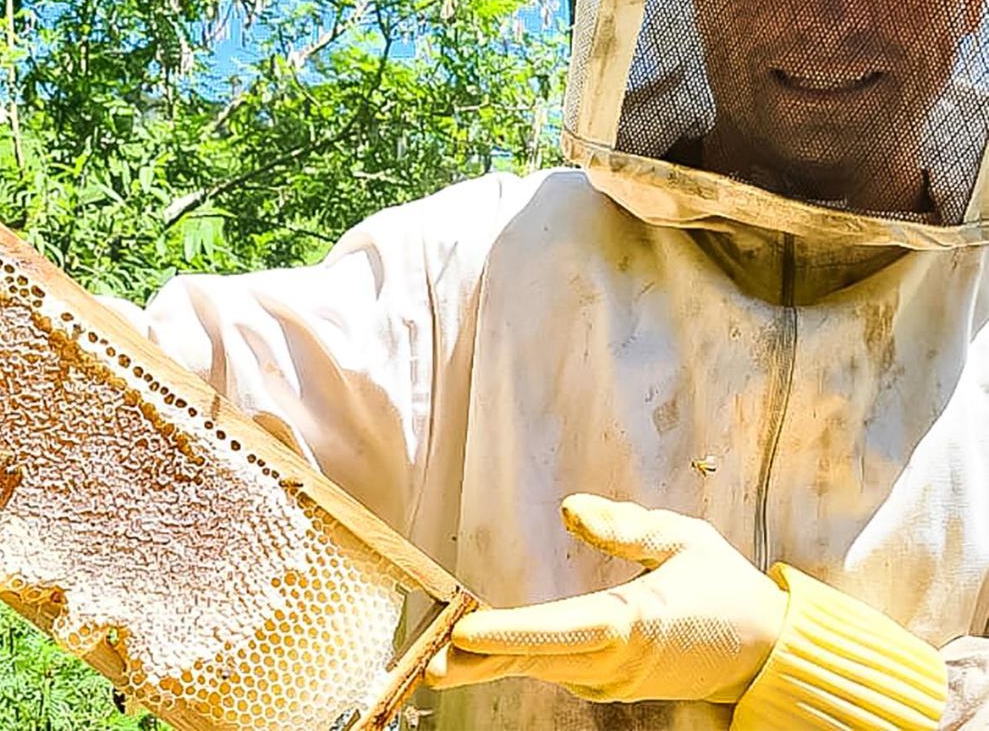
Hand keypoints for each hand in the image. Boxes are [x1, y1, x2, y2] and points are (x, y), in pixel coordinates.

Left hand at [425, 494, 787, 702]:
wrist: (768, 653)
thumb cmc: (726, 589)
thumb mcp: (683, 540)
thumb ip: (626, 526)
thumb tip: (570, 509)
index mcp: (635, 623)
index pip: (561, 630)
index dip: (511, 633)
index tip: (465, 633)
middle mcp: (618, 661)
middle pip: (538, 660)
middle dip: (480, 662)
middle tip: (426, 663)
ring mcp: (615, 681)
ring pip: (543, 670)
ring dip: (492, 665)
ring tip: (438, 662)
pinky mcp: (614, 685)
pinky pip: (559, 672)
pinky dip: (521, 663)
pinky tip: (484, 658)